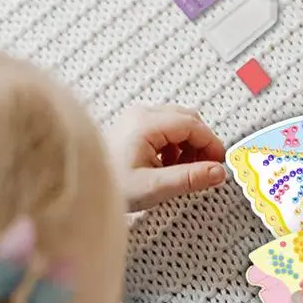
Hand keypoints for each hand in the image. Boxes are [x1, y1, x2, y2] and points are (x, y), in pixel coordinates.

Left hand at [106, 104, 225, 211]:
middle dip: (202, 144)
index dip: (211, 144)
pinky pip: (166, 128)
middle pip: (188, 120)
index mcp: (146, 124)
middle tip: (206, 169)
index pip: (193, 125)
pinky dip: (176, 146)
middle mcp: (141, 114)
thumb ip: (189, 178)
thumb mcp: (155, 187)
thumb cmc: (113, 187)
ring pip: (178, 123)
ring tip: (184, 171)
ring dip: (189, 146)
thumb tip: (218, 172)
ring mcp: (137, 118)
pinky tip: (169, 166)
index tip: (219, 164)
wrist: (82, 188)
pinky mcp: (134, 127)